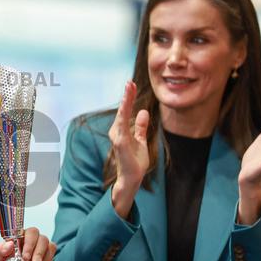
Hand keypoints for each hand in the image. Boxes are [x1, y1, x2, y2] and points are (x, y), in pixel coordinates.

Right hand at [109, 81, 149, 217]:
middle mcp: (117, 132)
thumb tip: (144, 112)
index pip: (125, 112)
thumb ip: (141, 127)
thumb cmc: (134, 162)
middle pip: (122, 110)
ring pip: (121, 115)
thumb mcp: (141, 140)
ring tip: (129, 88)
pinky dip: (124, 114)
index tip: (131, 85)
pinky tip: (127, 105)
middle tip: (130, 82)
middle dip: (126, 96)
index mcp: (122, 131)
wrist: (132, 178)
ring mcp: (117, 137)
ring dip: (125, 101)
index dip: (128, 98)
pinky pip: (122, 125)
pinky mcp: (120, 142)